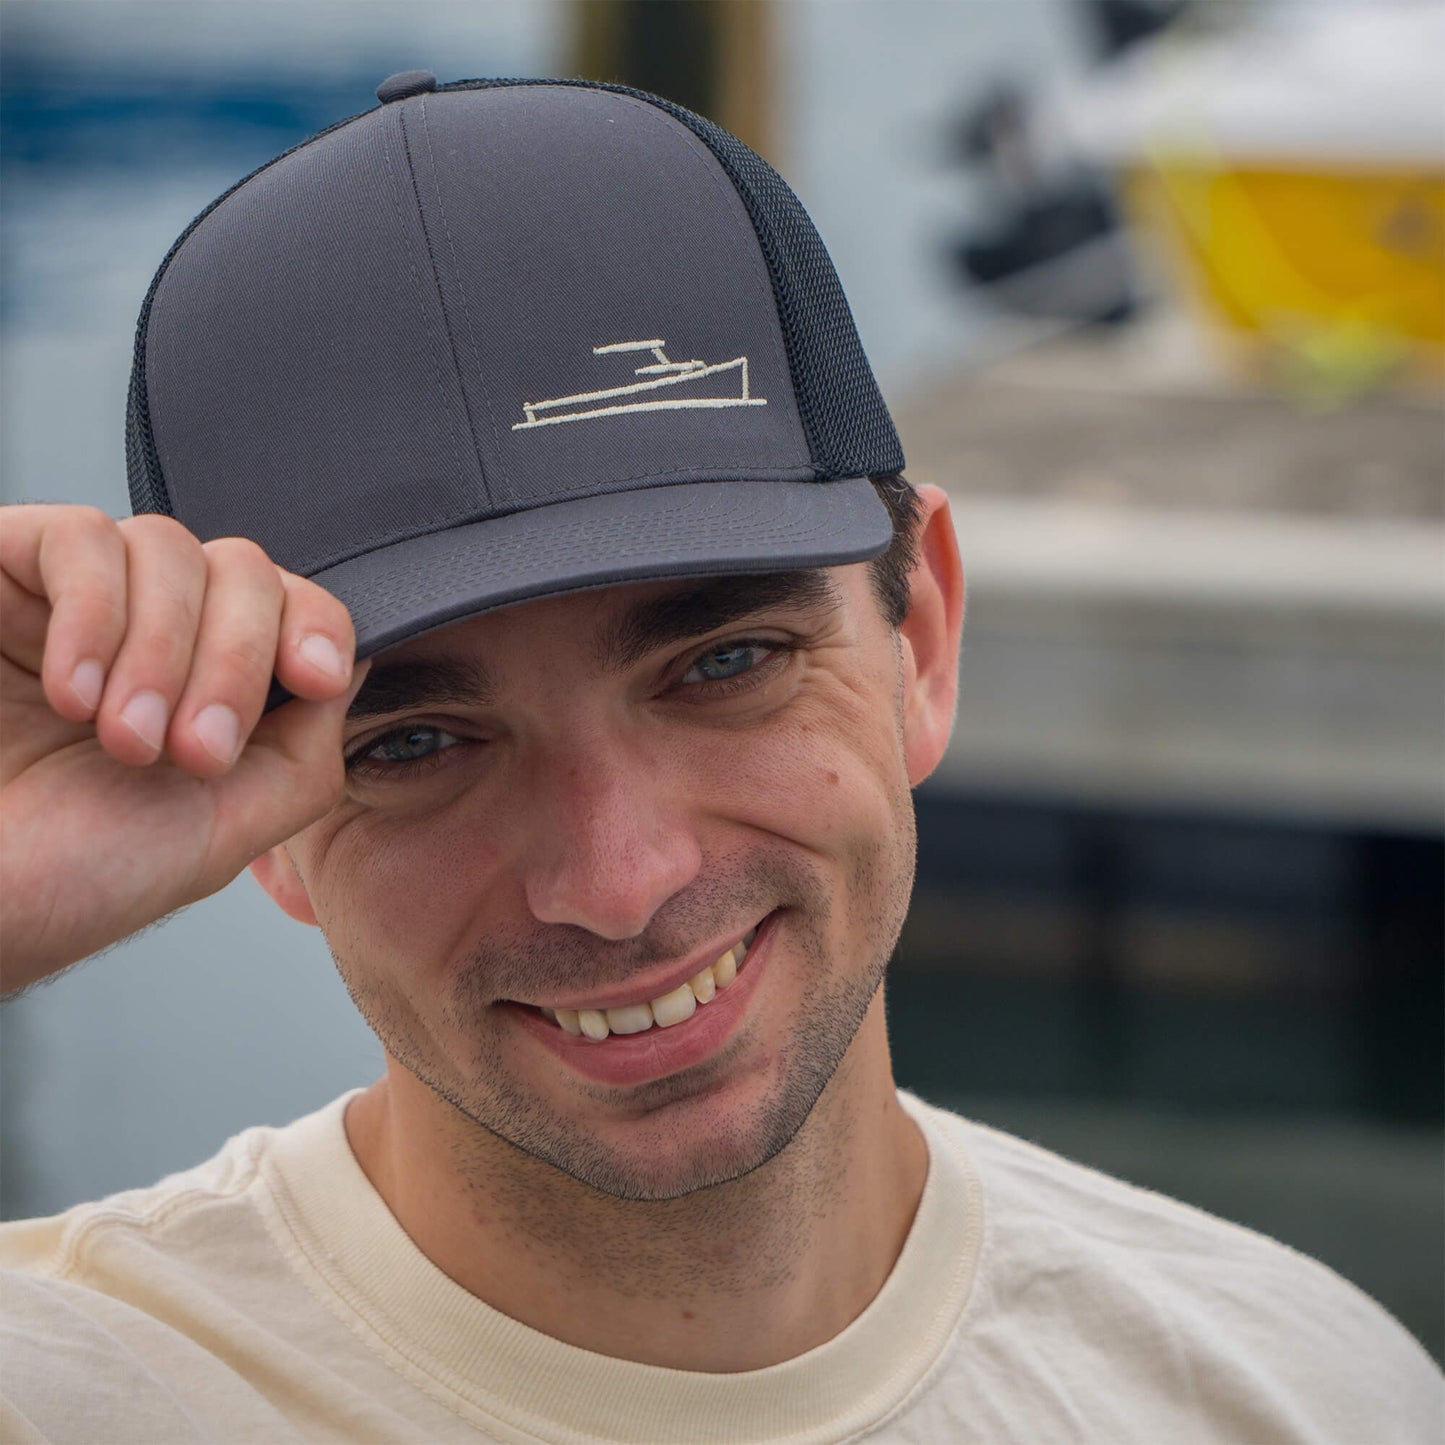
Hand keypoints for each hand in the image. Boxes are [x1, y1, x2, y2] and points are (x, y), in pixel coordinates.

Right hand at [0, 505, 365, 993]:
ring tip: (122, 739)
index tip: (314, 678)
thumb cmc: (69, 882)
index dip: (316, 627)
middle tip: (189, 751)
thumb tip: (350, 665)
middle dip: (235, 661)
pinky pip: (79, 537)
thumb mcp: (227, 826)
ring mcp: (70, 600)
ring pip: (168, 547)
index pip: (290, 606)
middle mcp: (145, 634)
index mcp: (207, 687)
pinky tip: (70, 691)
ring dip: (162, 651)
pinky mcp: (1, 571)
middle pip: (242, 570)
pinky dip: (95, 615)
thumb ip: (306, 748)